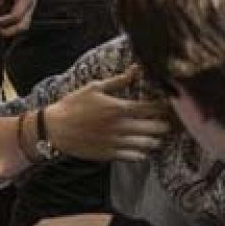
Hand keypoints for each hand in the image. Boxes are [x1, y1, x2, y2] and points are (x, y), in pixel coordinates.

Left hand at [0, 0, 41, 37]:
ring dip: (13, 29)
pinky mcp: (28, 4)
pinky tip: (4, 22)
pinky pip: (24, 19)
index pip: (16, 16)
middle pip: (23, 25)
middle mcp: (31, 4)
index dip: (4, 20)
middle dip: (10, 31)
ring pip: (25, 24)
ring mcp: (31, 5)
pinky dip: (15, 24)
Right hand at [42, 67, 173, 161]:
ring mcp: (117, 142)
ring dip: (155, 139)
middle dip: (164, 124)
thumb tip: (136, 69)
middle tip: (167, 121)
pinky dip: (143, 152)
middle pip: (155, 128)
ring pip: (148, 144)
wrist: (55, 129)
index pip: (151, 108)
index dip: (164, 106)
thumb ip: (119, 81)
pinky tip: (141, 146)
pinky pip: (136, 157)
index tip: (168, 104)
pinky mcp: (111, 154)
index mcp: (118, 108)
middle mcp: (121, 127)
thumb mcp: (94, 88)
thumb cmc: (73, 105)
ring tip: (156, 134)